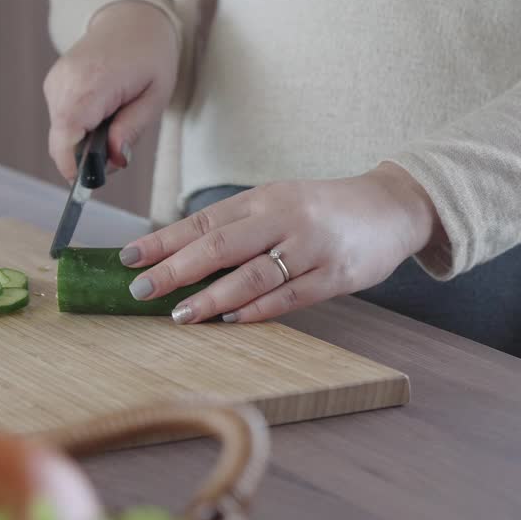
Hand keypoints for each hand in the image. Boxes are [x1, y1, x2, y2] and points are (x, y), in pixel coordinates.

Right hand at [43, 0, 178, 180]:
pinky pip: (61, 120)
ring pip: (60, 134)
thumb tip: (112, 160)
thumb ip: (132, 130)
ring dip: (84, 141)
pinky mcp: (53, 84)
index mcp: (92, 83)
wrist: (132, 20)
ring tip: (115, 120)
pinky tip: (102, 111)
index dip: (74, 165)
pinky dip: (79, 127)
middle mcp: (65, 81)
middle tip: (118, 148)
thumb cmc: (150, 56)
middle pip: (61, 141)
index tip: (91, 181)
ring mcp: (55, 81)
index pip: (66, 136)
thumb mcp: (155, 97)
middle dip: (86, 157)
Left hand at [119, 163, 442, 323]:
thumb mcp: (277, 205)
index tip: (128, 257)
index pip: (203, 221)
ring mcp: (310, 247)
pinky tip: (231, 320)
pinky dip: (258, 310)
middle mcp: (283, 218)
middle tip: (142, 289)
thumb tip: (180, 257)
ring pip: (253, 274)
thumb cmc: (322, 210)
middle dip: (176, 269)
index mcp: (262, 198)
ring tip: (179, 314)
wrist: (392, 207)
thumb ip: (237, 228)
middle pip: (220, 245)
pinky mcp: (336, 275)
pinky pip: (291, 296)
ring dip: (211, 296)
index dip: (163, 240)